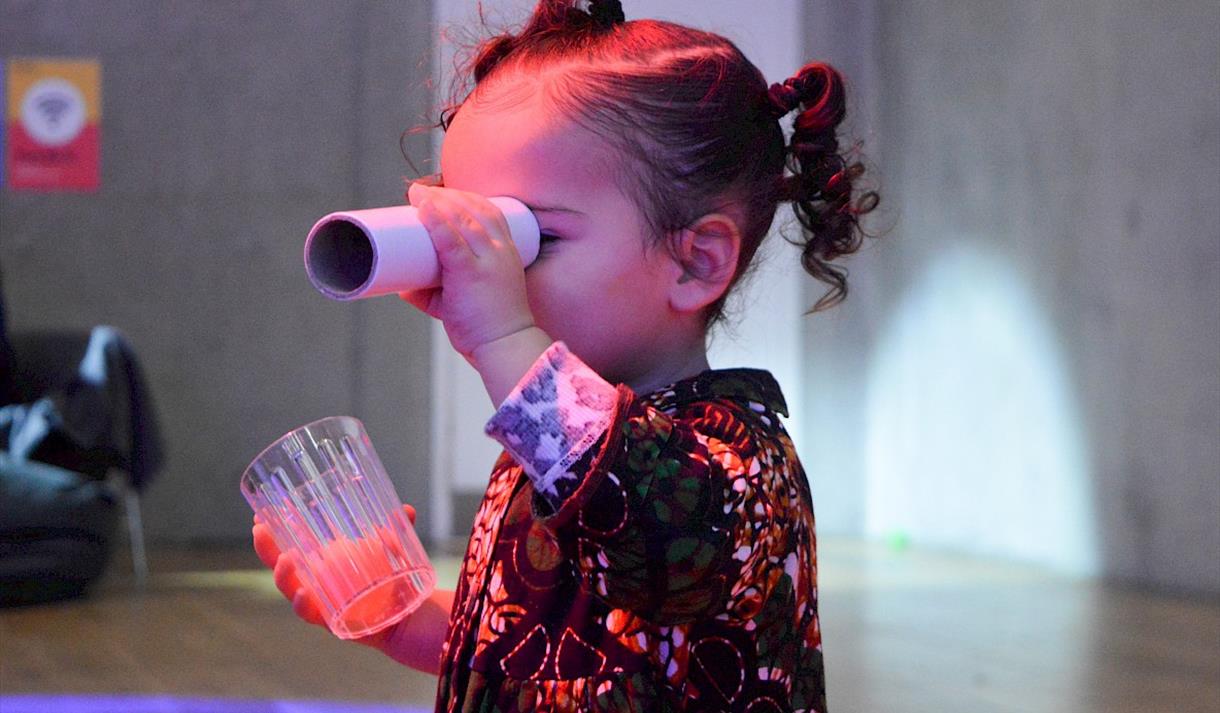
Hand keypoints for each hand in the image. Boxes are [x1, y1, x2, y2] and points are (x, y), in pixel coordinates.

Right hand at [251, 504, 416, 651]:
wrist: (405, 617)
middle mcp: (315, 583)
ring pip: (291, 591)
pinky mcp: (329, 621)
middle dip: (267, 550)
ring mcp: (321, 602)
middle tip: (260, 530)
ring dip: (283, 576)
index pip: (290, 547)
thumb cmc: (391, 581)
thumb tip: (407, 510)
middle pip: (282, 568)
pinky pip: (311, 615)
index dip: (272, 535)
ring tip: (286, 559)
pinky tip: (304, 594)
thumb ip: (398, 533)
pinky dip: (304, 605)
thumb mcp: (394, 554)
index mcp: (322, 564)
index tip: (259, 516)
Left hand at [398, 183, 536, 362]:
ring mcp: (486, 261)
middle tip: (423, 192)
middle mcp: (499, 251)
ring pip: (463, 219)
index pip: (490, 212)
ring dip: (439, 202)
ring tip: (417, 195)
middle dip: (448, 194)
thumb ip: (433, 292)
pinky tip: (425, 209)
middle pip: (475, 208)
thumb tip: (402, 287)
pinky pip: (452, 241)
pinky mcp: (470, 274)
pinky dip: (437, 223)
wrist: (504, 346)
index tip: (444, 193)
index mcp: (507, 251)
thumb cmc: (487, 325)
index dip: (466, 197)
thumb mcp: (466, 299)